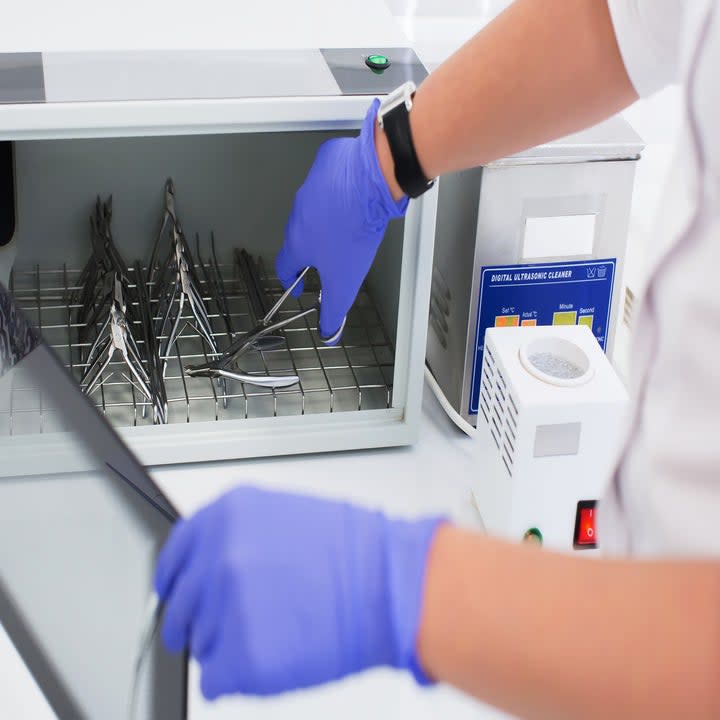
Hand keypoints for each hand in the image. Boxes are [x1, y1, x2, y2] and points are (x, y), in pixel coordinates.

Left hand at [154, 486, 442, 698]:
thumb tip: (208, 563)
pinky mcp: (240, 657)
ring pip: (201, 643)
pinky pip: (215, 680)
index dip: (176, 580)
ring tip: (279, 628)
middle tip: (239, 622)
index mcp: (226, 515)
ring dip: (230, 643)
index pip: (174, 556)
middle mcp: (217, 557)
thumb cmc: (355, 551)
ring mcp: (224, 607)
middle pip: (181, 606)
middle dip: (204, 618)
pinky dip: (240, 677)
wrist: (390, 584)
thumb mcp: (284, 515)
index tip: (176, 594)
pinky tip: (276, 654)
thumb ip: (236, 535)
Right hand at [276, 100, 407, 342]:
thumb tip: (328, 332)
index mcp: (297, 241)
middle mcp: (297, 213)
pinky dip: (338, 190)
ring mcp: (310, 185)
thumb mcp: (345, 280)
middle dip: (311, 248)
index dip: (290, 278)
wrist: (369, 180)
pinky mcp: (326, 162)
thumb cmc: (353, 231)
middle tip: (327, 256)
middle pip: (299, 236)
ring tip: (346, 225)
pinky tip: (355, 195)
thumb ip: (334, 308)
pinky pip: (328, 180)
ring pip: (314, 208)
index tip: (296, 285)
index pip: (285, 265)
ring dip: (325, 218)